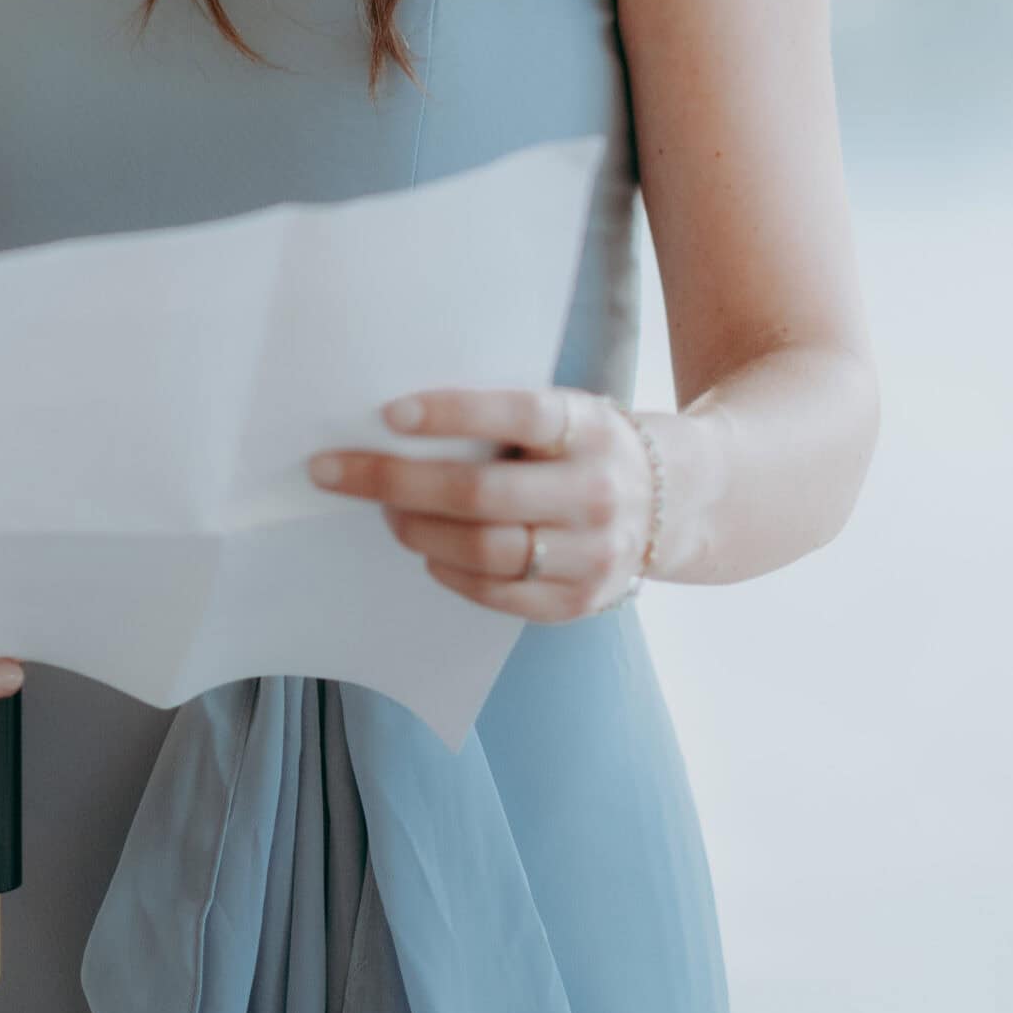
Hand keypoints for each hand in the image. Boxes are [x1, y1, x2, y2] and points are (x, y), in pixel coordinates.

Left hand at [306, 386, 655, 620]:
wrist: (675, 499)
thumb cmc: (585, 445)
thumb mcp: (566, 412)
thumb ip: (505, 418)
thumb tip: (397, 424)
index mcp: (589, 427)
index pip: (517, 414)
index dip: (452, 413)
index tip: (390, 414)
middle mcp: (597, 491)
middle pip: (481, 493)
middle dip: (396, 482)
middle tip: (337, 471)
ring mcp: (594, 553)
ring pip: (484, 550)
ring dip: (417, 530)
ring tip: (386, 512)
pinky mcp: (582, 600)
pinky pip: (500, 594)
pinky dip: (452, 572)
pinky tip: (426, 552)